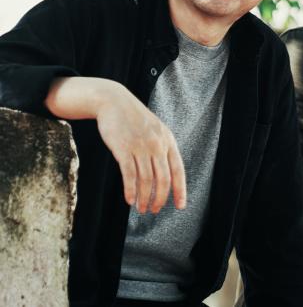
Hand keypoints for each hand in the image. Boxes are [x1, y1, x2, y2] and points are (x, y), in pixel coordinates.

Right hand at [95, 83, 186, 212]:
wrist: (114, 101)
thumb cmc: (134, 119)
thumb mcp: (156, 130)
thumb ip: (162, 149)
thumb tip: (165, 176)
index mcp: (168, 141)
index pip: (178, 170)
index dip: (180, 190)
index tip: (180, 206)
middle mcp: (157, 144)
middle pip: (163, 179)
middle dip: (159, 198)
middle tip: (154, 210)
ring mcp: (140, 146)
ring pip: (146, 180)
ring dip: (144, 198)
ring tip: (141, 208)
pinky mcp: (123, 148)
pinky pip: (129, 175)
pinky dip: (130, 190)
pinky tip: (129, 199)